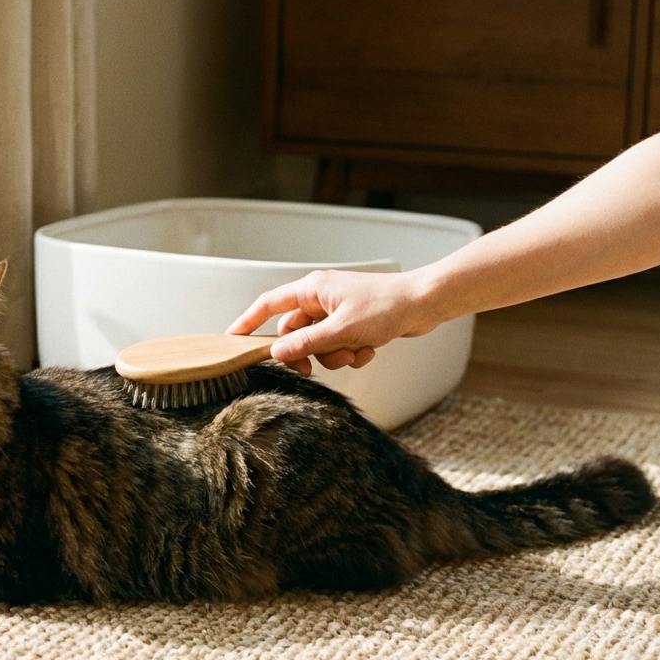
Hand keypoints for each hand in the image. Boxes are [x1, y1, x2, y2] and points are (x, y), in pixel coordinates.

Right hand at [227, 269, 441, 375]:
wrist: (426, 303)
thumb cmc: (387, 306)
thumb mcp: (341, 330)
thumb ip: (306, 343)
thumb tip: (276, 353)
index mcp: (313, 289)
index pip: (269, 305)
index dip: (248, 322)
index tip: (233, 339)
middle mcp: (322, 298)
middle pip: (295, 332)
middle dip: (306, 352)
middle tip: (310, 370)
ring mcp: (338, 311)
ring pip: (318, 343)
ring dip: (334, 355)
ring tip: (356, 352)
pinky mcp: (353, 323)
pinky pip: (338, 345)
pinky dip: (351, 352)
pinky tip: (370, 350)